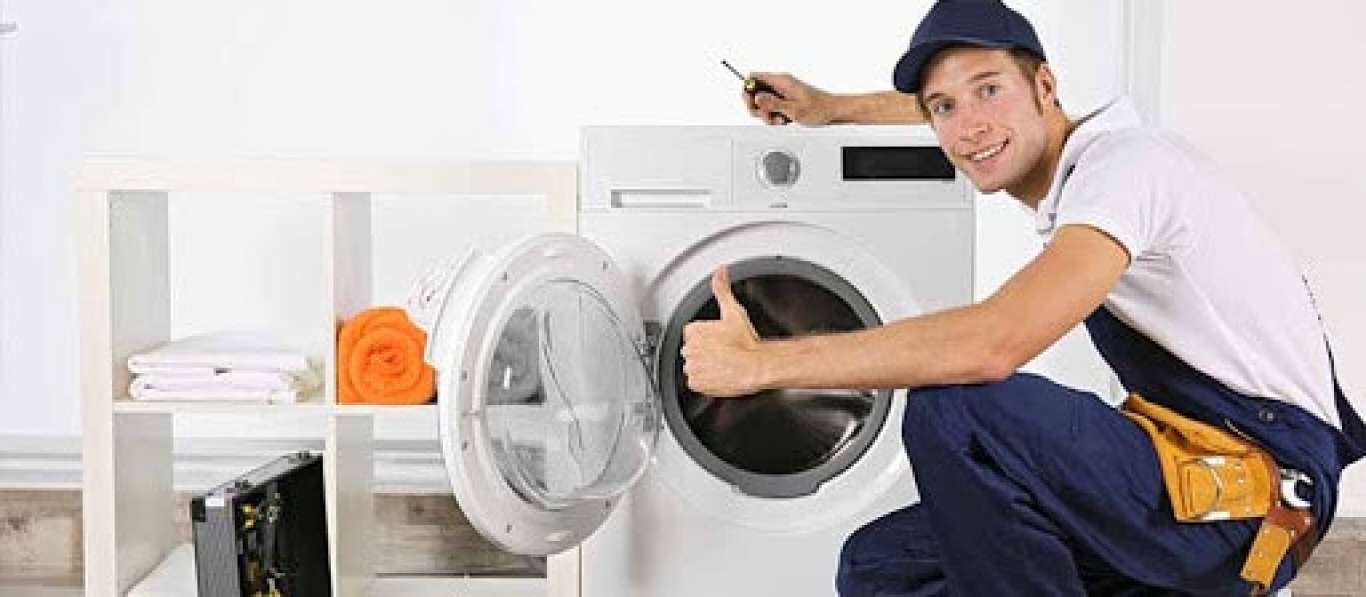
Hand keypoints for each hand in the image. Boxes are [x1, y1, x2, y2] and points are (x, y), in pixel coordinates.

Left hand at [681, 267, 766, 397]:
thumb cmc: (745, 341)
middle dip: (704, 352)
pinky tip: (718, 374)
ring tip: (721, 364)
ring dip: (704, 366)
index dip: (707, 338)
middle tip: (722, 352)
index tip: (717, 340)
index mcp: (693, 331)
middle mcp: (689, 349)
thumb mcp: (733, 310)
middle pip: (692, 350)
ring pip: (694, 366)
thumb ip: (722, 289)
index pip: (692, 334)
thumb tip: (720, 271)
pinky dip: (706, 381)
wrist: (754, 366)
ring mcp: (692, 367)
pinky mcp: (696, 383)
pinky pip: (697, 382)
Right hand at [741, 73, 838, 126]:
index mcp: (781, 81)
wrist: (832, 111)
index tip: (752, 103)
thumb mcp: (793, 109)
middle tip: (767, 115)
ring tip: (779, 119)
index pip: (754, 77)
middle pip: (756, 92)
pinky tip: (783, 120)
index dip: (748, 90)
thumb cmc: (818, 108)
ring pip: (763, 102)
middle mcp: (780, 84)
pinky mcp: (785, 100)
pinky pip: (772, 107)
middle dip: (757, 107)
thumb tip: (756, 98)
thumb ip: (773, 104)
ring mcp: (782, 92)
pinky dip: (774, 116)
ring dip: (767, 114)